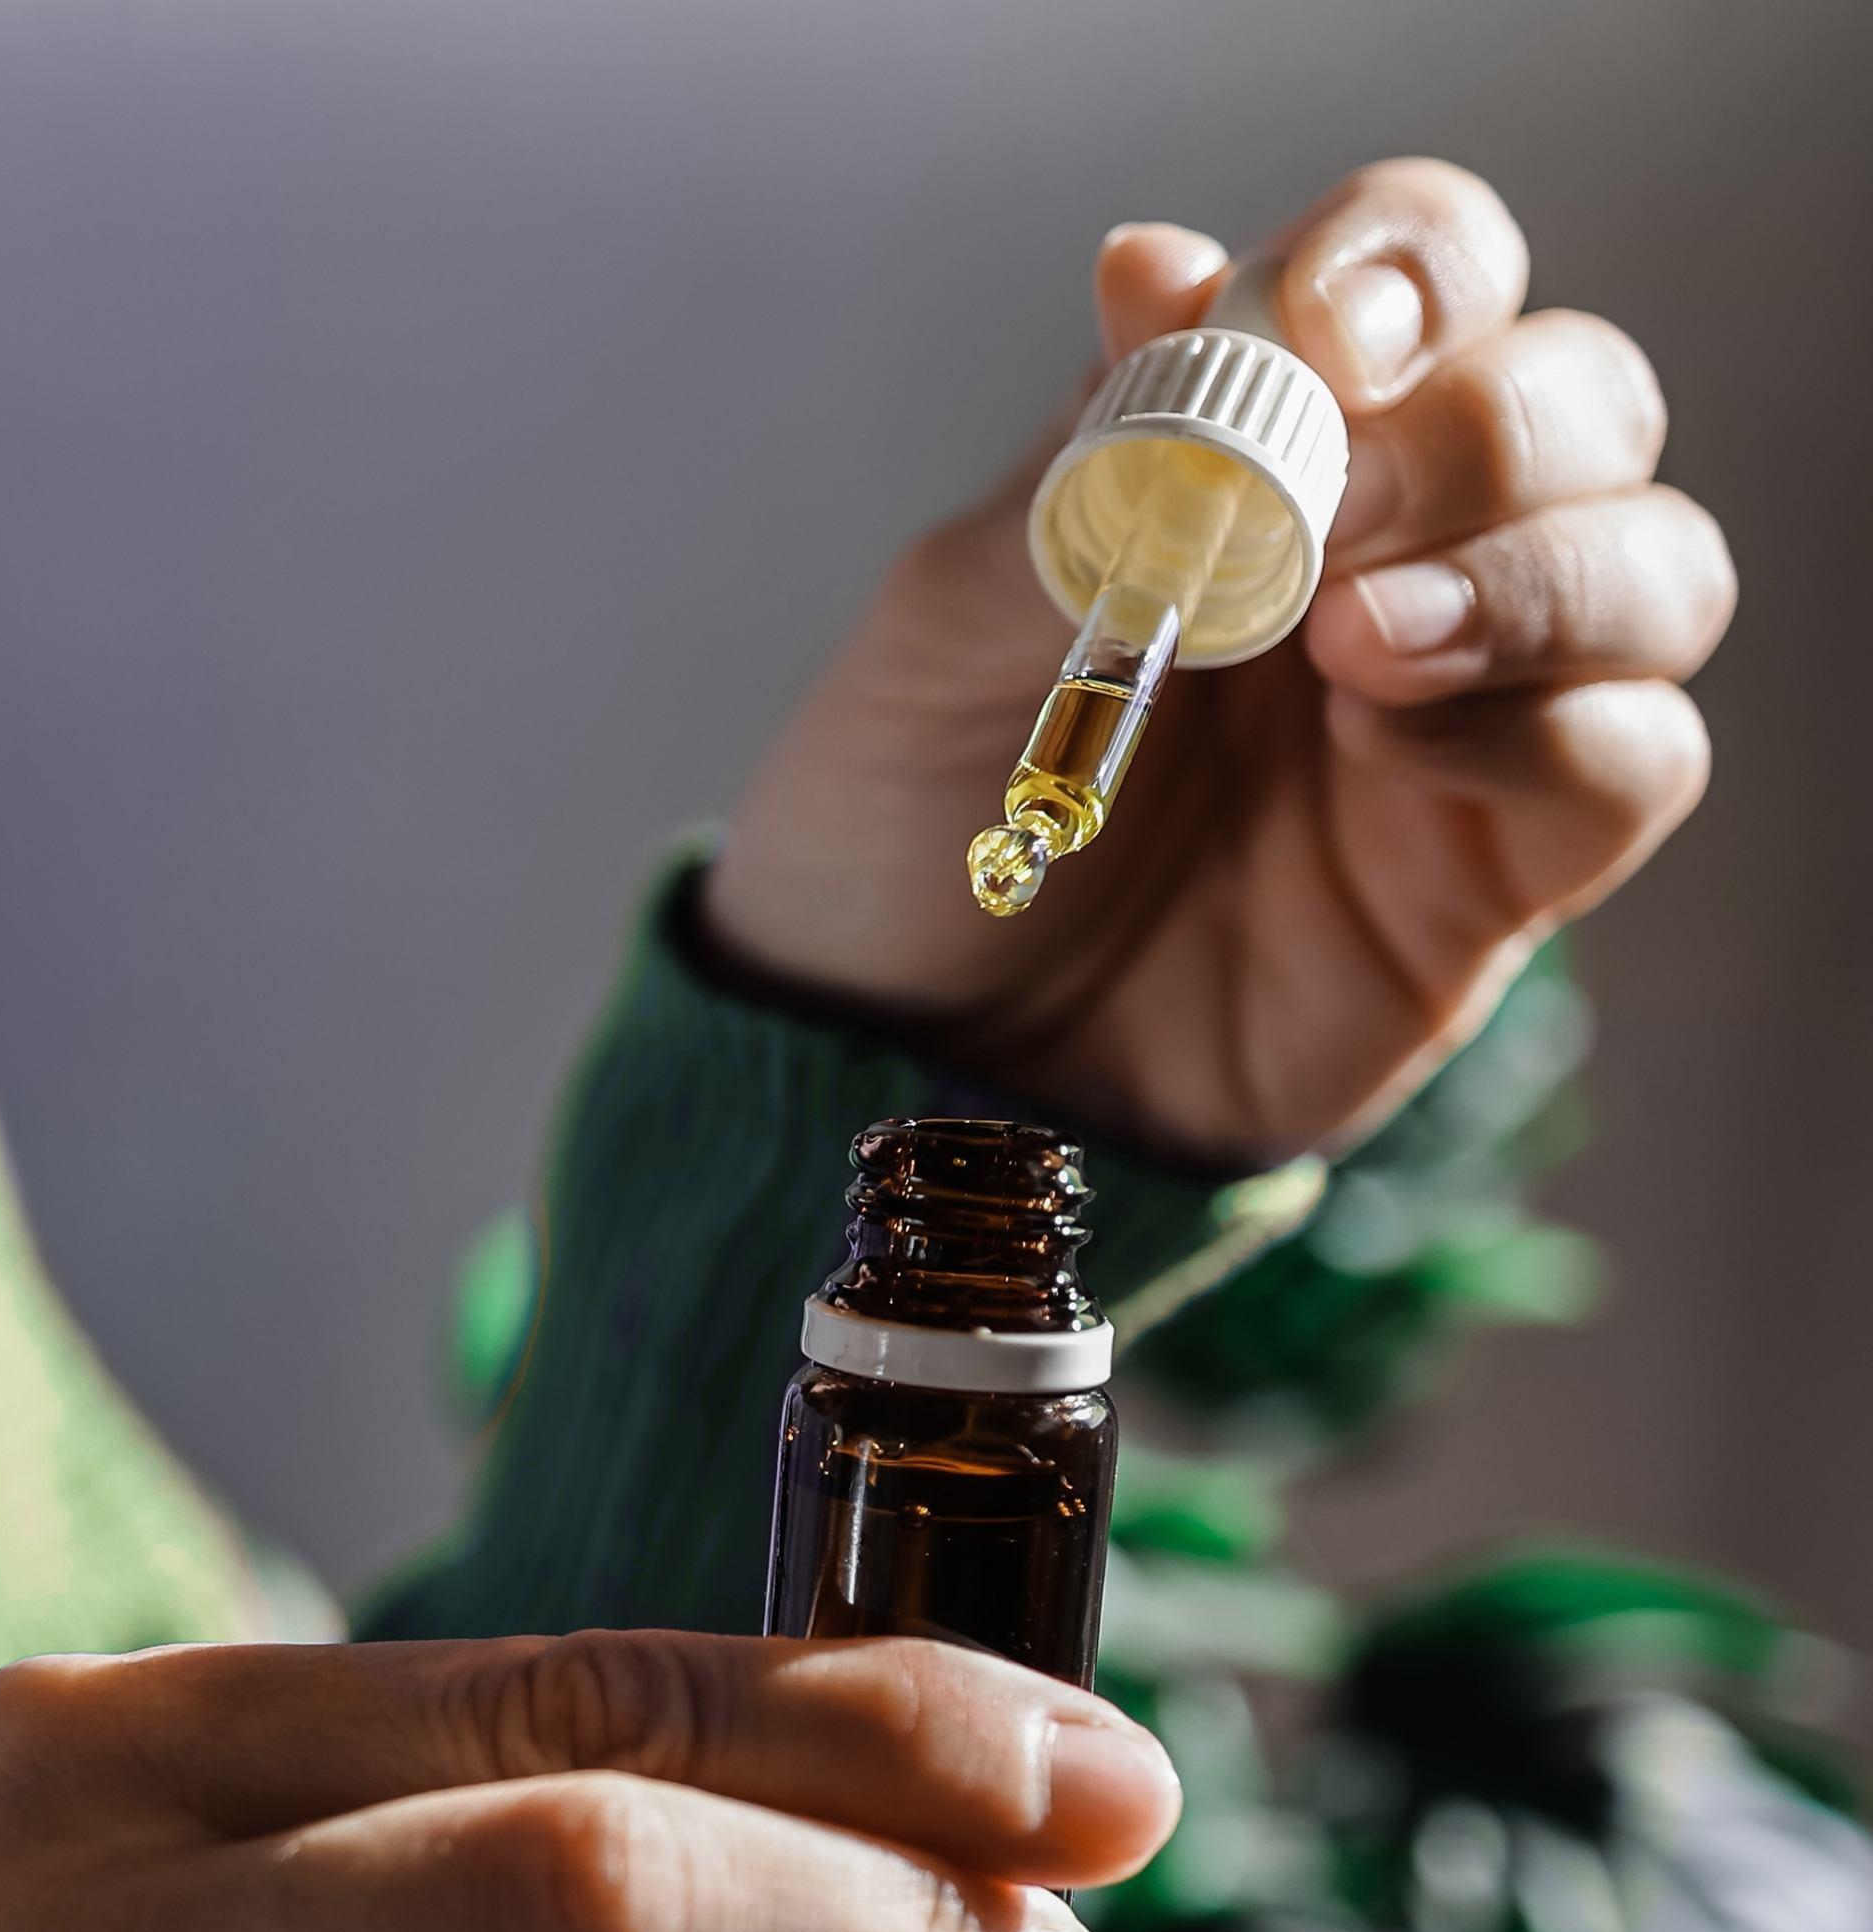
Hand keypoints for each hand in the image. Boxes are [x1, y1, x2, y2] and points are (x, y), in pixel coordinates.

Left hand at [707, 160, 1734, 1164]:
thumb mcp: (941, 632)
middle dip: (1485, 430)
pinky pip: (1635, 759)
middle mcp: (1397, 555)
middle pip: (1581, 402)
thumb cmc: (908, 818)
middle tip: (1334, 511)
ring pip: (1656, 565)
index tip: (1327, 324)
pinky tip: (1386, 750)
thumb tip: (1157, 267)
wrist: (891, 1047)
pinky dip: (1545, 729)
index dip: (1413, 266)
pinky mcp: (1496, 869)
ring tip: (1358, 643)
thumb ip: (1084, 472)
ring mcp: (1466, 712)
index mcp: (1264, 452)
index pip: (1426, 281)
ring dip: (1541, 573)